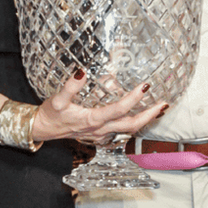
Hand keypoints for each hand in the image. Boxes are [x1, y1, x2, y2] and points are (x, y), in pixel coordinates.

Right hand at [32, 75, 166, 144]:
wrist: (42, 130)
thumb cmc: (51, 114)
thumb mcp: (57, 99)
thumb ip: (70, 86)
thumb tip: (82, 71)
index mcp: (93, 119)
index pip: (118, 110)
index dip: (133, 98)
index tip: (145, 86)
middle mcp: (100, 129)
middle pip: (131, 125)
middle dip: (149, 115)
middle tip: (164, 104)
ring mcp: (101, 134)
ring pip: (129, 130)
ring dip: (145, 120)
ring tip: (159, 109)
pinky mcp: (100, 135)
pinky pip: (122, 131)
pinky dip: (135, 123)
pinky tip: (141, 115)